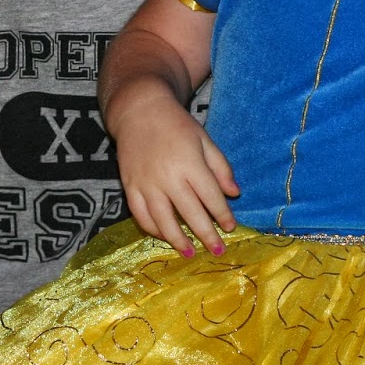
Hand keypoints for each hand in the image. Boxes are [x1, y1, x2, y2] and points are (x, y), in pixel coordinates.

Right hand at [115, 102, 239, 256]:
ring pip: (163, 221)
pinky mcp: (129, 186)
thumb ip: (220, 168)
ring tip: (190, 253)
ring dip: (178, 240)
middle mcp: (167, 177)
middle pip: (190, 213)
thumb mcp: (204, 140)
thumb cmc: (177, 125)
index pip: (210, 197)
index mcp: (190, 164)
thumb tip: (234, 194)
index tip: (230, 227)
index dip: (222, 215)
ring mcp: (146, 183)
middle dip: (206, 235)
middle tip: (217, 250)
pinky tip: (165, 236)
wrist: (139, 111)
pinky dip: (153, 229)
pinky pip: (140, 215)